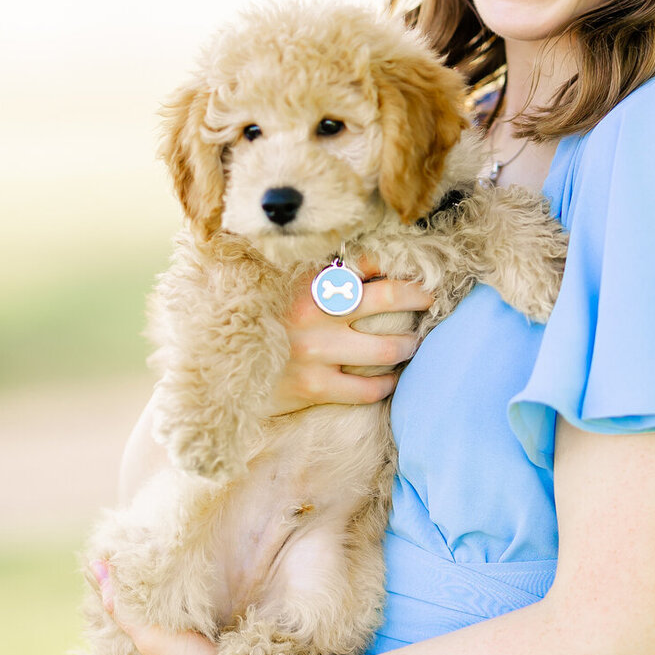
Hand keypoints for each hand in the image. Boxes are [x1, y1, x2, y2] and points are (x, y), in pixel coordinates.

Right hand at [265, 261, 433, 414]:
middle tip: (429, 302)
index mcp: (309, 283)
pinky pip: (367, 390)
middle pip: (389, 299)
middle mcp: (314, 314)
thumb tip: (376, 265)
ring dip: (407, 345)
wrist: (224, 365)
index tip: (420, 273)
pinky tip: (390, 378)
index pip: (369, 264)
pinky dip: (387, 383)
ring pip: (386, 349)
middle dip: (418, 299)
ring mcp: (315, 353)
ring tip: (411, 344)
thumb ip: (327, 275)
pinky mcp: (314, 388)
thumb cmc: (264, 321)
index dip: (399, 267)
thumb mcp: (288, 287)